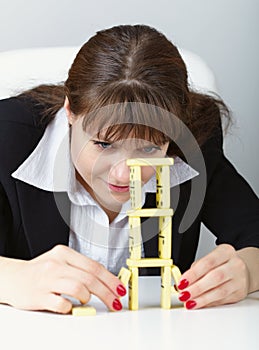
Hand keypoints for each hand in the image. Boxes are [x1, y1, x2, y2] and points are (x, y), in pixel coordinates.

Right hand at [0, 245, 125, 312]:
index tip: (120, 289)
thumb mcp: (61, 262)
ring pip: (79, 288)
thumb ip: (80, 269)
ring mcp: (48, 279)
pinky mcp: (40, 296)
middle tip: (115, 302)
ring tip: (86, 301)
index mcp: (64, 253)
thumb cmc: (41, 271)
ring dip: (88, 298)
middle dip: (107, 292)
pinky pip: (62, 304)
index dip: (111, 279)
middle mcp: (56, 264)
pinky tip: (69, 306)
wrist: (13, 278)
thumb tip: (106, 281)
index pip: (94, 266)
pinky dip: (70, 307)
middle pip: (90, 278)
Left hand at [177, 244, 248, 308]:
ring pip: (220, 292)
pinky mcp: (239, 293)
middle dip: (197, 288)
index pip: (208, 263)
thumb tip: (183, 283)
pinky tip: (200, 304)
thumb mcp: (209, 260)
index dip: (193, 274)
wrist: (241, 270)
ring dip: (202, 299)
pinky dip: (209, 303)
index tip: (182, 282)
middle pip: (215, 277)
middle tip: (184, 294)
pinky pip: (222, 300)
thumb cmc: (221, 264)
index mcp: (225, 252)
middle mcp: (235, 265)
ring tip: (190, 302)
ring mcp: (240, 280)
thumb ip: (196, 269)